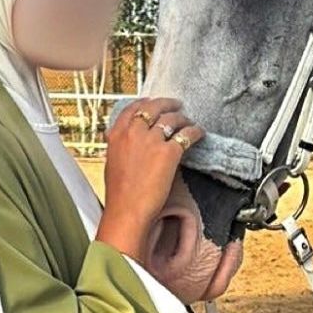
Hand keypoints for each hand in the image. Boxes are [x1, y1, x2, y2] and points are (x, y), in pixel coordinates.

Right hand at [95, 97, 204, 263]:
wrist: (127, 211)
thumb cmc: (119, 194)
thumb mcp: (112, 163)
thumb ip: (119, 147)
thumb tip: (124, 143)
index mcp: (117, 134)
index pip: (133, 109)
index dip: (146, 102)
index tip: (152, 101)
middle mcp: (134, 132)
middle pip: (154, 108)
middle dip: (168, 104)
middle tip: (177, 105)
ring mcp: (152, 141)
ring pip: (172, 119)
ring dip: (183, 118)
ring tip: (189, 122)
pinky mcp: (169, 152)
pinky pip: (187, 134)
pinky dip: (195, 131)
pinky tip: (200, 133)